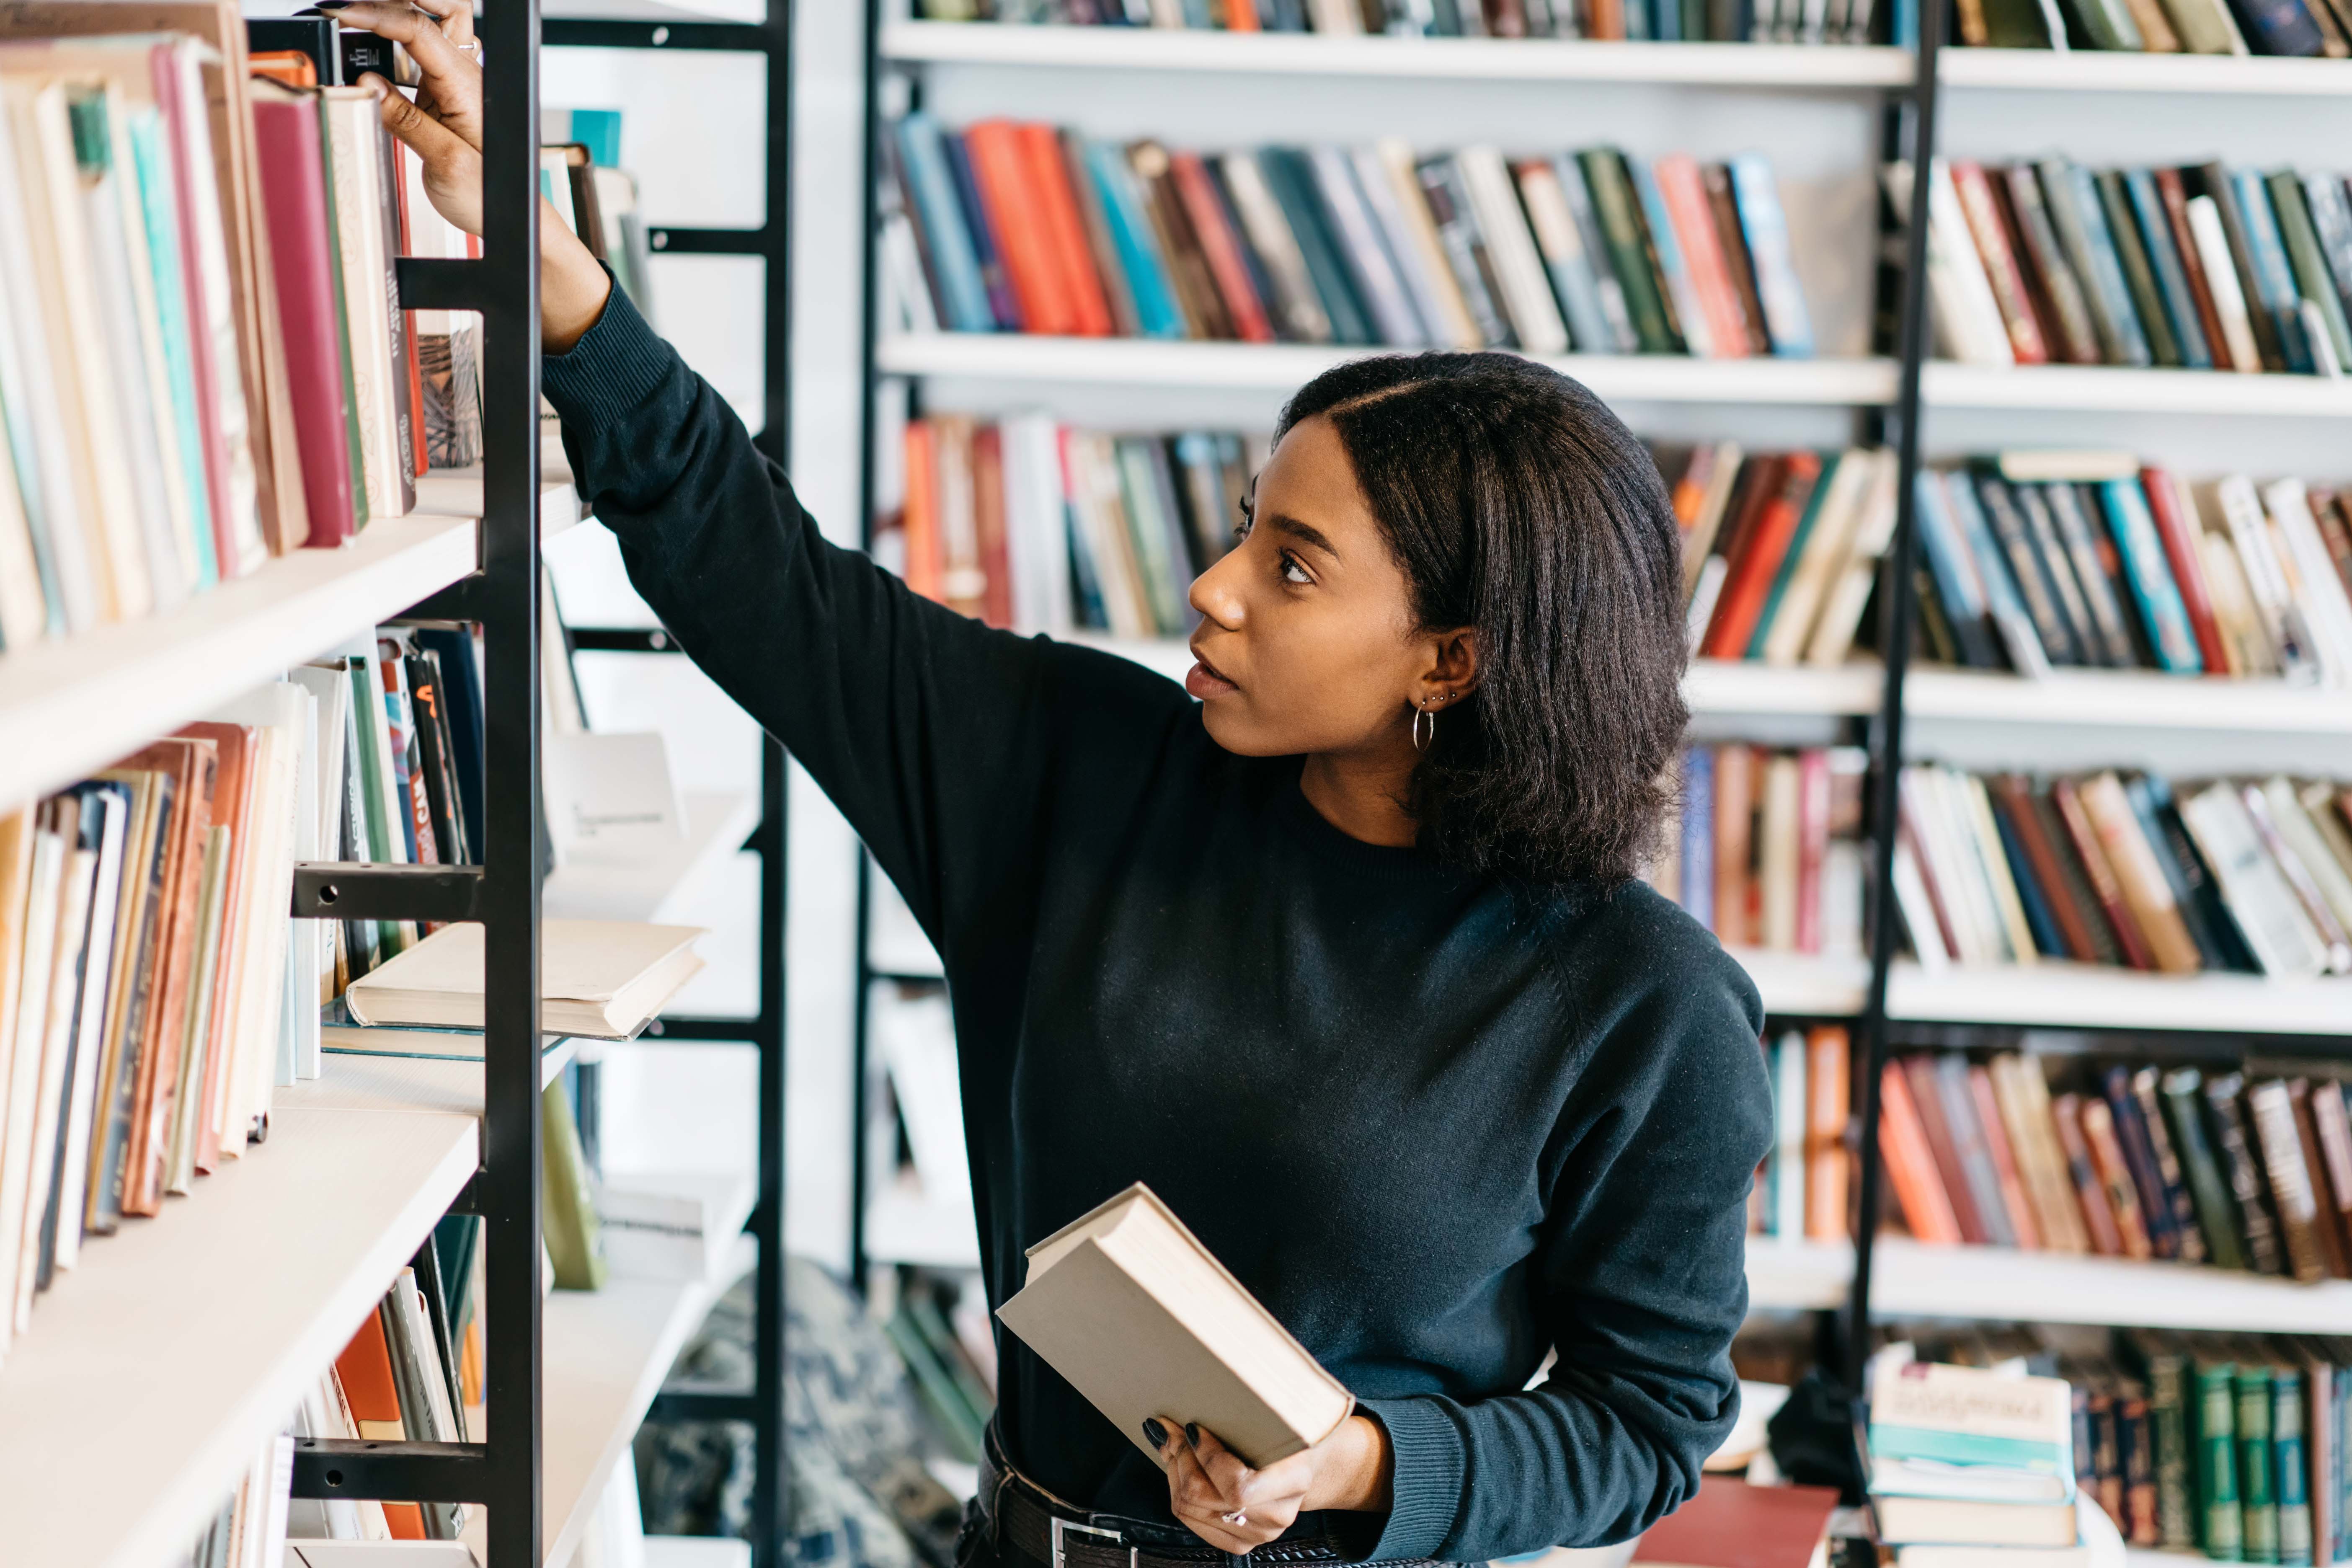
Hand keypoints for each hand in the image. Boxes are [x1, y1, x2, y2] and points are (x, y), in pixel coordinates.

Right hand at [325, 0, 611, 349]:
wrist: (509, 216)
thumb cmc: (491, 195)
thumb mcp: (445, 163)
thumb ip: (405, 121)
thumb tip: (366, 85)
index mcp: (467, 85)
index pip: (419, 30)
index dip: (376, 15)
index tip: (340, 14)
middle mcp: (464, 75)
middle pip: (439, 8)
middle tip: (354, 9)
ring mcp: (454, 81)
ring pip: (431, 23)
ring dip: (397, 13)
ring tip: (358, 19)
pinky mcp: (442, 94)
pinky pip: (420, 51)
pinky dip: (395, 39)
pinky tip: (371, 46)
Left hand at [1145, 1415, 1392, 1553]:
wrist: (1311, 1465)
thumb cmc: (1294, 1429)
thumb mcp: (1286, 1409)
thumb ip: (1255, 1399)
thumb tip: (1200, 1382)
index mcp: (1295, 1480)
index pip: (1238, 1487)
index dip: (1207, 1457)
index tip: (1193, 1426)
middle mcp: (1276, 1515)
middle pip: (1202, 1497)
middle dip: (1179, 1458)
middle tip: (1172, 1429)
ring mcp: (1257, 1534)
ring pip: (1188, 1508)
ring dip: (1174, 1471)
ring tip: (1175, 1443)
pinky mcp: (1239, 1542)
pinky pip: (1189, 1520)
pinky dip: (1176, 1489)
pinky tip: (1181, 1466)